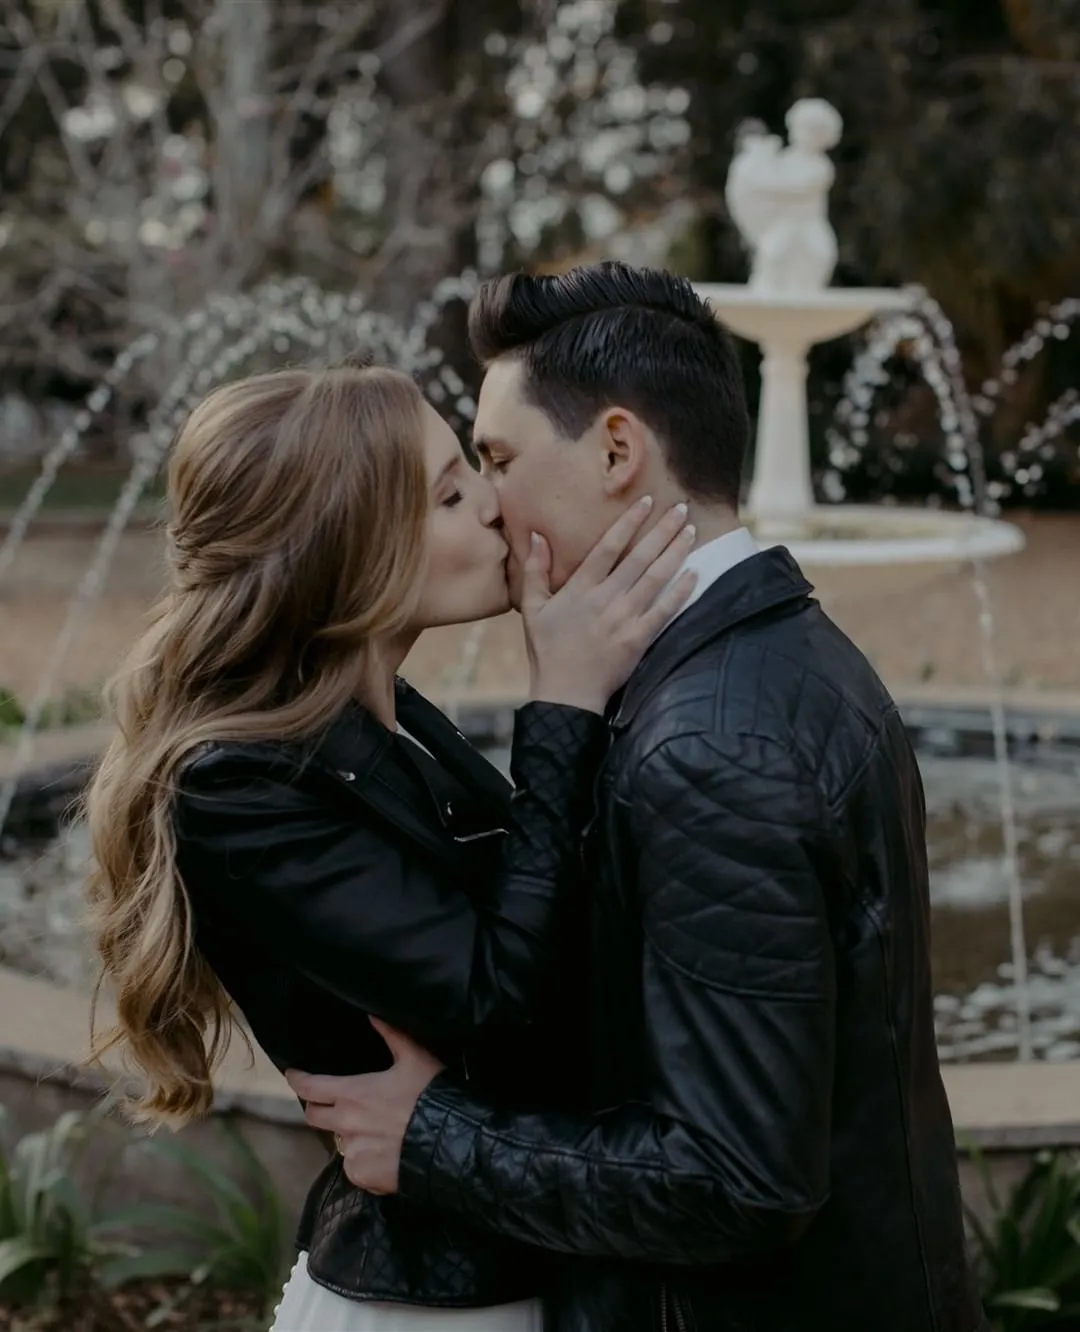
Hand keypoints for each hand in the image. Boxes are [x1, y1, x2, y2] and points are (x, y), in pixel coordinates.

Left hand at [284, 1018, 443, 1195]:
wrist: (449, 1142)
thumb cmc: (431, 1095)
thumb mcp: (414, 1058)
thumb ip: (391, 1035)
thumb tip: (372, 1014)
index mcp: (353, 1093)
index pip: (310, 1086)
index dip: (297, 1079)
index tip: (293, 1075)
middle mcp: (346, 1124)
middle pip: (314, 1117)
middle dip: (318, 1108)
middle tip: (331, 1104)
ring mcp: (353, 1152)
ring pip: (339, 1142)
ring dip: (349, 1135)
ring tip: (372, 1130)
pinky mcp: (363, 1175)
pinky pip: (355, 1166)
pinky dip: (364, 1160)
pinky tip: (383, 1152)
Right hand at [523, 498, 696, 714]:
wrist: (565, 693)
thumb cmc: (547, 651)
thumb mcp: (532, 609)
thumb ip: (535, 571)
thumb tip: (537, 536)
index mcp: (580, 588)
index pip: (608, 546)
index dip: (629, 522)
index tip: (646, 501)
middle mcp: (605, 598)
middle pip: (639, 557)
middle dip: (662, 530)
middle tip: (681, 508)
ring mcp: (624, 618)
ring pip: (656, 578)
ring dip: (676, 552)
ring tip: (691, 531)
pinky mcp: (638, 638)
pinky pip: (664, 610)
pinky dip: (680, 591)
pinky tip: (694, 573)